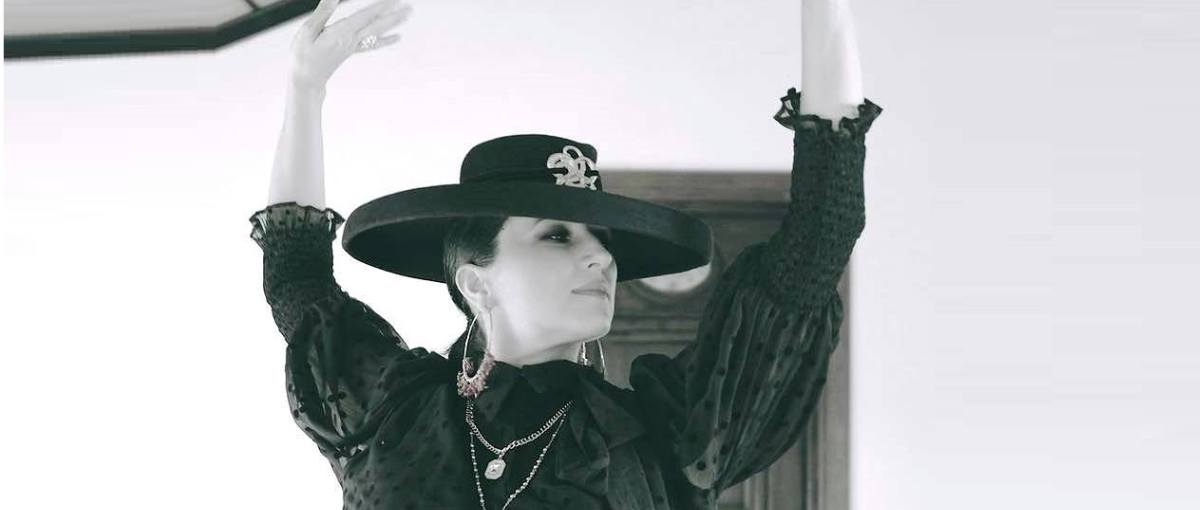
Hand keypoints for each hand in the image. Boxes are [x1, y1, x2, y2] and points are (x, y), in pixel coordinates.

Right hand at [289, 0, 413, 90]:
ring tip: (407, 16)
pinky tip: (396, 37)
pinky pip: (372, 44)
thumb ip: (322, 13)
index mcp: (341, 33)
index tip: (394, 0)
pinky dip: (385, 39)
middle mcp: (351, 40)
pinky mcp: (351, 51)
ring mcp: (352, 46)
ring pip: (377, 33)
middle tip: (409, 7)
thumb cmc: (302, 55)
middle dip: (393, 15)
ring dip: (393, 23)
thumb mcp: (307, 31)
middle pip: (377, 25)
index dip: (380, 6)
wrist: (306, 80)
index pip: (365, 16)